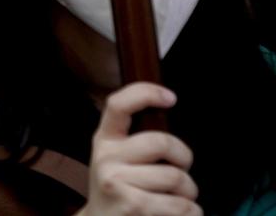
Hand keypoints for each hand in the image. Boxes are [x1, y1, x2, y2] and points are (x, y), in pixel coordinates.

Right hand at [80, 83, 197, 215]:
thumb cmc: (120, 192)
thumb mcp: (116, 161)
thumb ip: (135, 143)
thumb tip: (168, 112)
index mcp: (104, 141)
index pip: (118, 105)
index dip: (144, 93)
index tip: (170, 97)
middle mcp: (106, 159)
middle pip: (162, 142)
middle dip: (184, 158)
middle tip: (182, 170)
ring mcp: (117, 183)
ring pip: (178, 178)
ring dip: (189, 194)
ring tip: (176, 201)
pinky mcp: (134, 206)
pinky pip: (184, 206)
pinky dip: (191, 213)